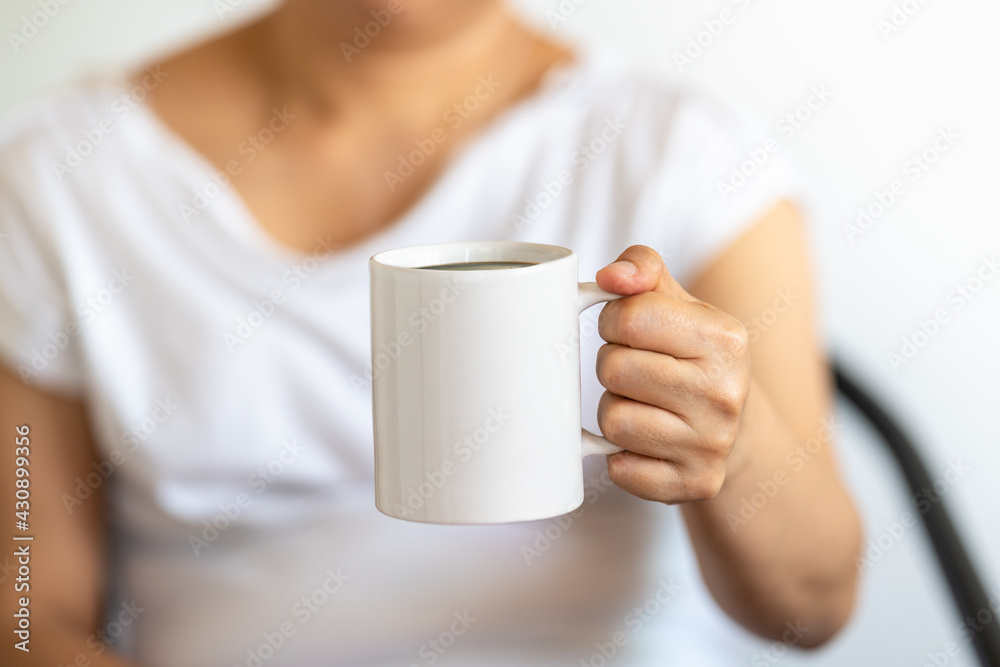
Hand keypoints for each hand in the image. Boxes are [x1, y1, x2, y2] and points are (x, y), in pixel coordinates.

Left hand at [594, 246, 751, 503]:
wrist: (738, 432)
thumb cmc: (696, 359)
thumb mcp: (680, 304)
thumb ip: (642, 269)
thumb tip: (610, 276)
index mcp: (725, 339)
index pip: (628, 317)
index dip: (613, 321)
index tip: (627, 330)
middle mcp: (724, 394)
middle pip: (614, 369)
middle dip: (612, 366)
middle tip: (637, 371)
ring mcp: (711, 444)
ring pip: (611, 421)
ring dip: (614, 410)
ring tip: (642, 405)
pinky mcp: (693, 484)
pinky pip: (620, 469)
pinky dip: (620, 457)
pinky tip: (646, 443)